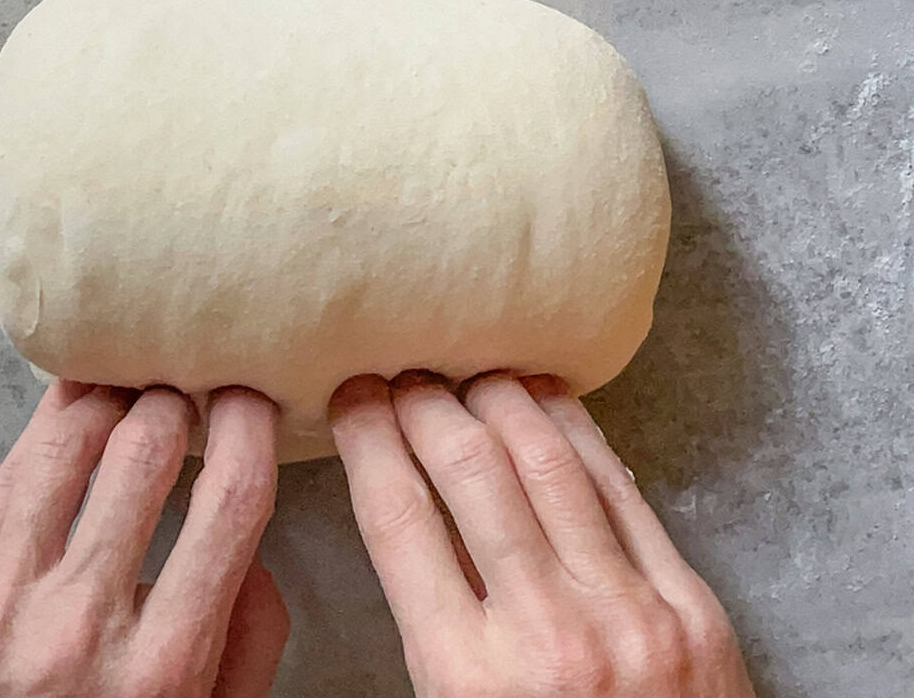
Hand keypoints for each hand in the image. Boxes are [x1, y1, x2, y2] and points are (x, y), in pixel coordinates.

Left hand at [0, 380, 287, 697]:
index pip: (229, 503)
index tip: (251, 399)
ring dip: (106, 397)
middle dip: (173, 399)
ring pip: (65, 445)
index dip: (249, 428)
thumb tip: (254, 550)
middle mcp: (83, 625)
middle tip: (184, 387)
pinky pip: (8, 476)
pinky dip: (47, 425)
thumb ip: (247, 643)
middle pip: (144, 452)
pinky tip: (72, 404)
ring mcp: (5, 603)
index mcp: (163, 669)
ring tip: (128, 383)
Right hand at [330, 372, 755, 697]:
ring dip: (499, 399)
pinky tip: (549, 400)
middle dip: (425, 405)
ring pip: (548, 460)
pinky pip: (621, 489)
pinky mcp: (690, 606)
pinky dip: (577, 430)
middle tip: (405, 376)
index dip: (368, 440)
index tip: (352, 401)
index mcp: (468, 682)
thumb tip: (405, 512)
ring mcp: (627, 614)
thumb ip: (434, 633)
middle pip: (469, 469)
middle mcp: (546, 634)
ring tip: (469, 375)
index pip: (399, 519)